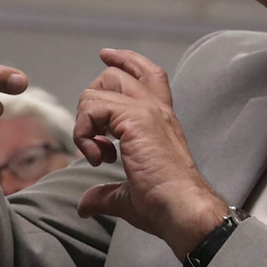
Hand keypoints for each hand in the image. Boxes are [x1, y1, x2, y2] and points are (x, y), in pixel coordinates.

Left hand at [73, 49, 227, 258]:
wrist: (182, 210)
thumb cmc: (164, 206)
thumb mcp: (127, 196)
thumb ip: (105, 194)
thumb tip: (86, 205)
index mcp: (161, 120)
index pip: (147, 74)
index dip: (125, 61)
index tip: (106, 56)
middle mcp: (157, 109)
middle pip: (117, 74)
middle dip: (92, 100)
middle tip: (94, 138)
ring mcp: (147, 111)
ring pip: (98, 90)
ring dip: (85, 124)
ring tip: (98, 155)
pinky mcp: (135, 119)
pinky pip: (92, 108)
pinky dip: (84, 133)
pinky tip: (96, 157)